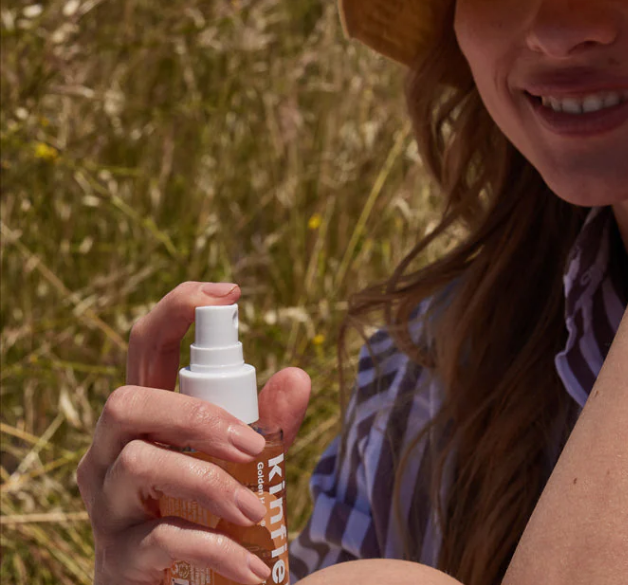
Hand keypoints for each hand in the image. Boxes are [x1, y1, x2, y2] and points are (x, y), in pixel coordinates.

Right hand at [75, 282, 310, 584]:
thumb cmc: (213, 515)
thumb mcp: (249, 466)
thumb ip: (270, 426)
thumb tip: (296, 376)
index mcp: (147, 419)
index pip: (145, 348)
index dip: (177, 310)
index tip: (230, 294)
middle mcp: (113, 453)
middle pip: (125, 402)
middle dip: (195, 415)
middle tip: (255, 446)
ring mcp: (108, 505)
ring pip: (139, 465)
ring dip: (210, 483)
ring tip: (259, 511)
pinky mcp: (117, 557)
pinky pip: (159, 539)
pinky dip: (216, 549)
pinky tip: (254, 568)